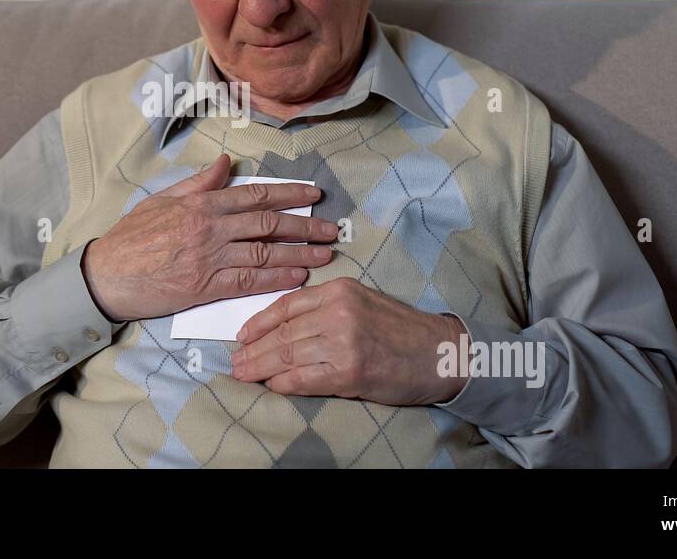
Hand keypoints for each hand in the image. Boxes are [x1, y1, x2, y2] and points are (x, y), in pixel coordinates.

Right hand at [81, 154, 338, 322]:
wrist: (107, 274)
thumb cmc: (131, 237)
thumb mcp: (162, 200)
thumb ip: (198, 183)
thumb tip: (225, 162)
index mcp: (202, 204)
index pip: (255, 195)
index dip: (289, 194)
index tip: (313, 196)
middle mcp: (211, 228)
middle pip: (269, 224)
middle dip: (305, 226)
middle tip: (331, 229)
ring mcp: (211, 257)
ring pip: (265, 253)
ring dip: (300, 253)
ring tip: (325, 254)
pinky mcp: (207, 286)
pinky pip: (250, 282)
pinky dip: (277, 279)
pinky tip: (298, 277)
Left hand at [230, 277, 469, 405]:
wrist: (441, 353)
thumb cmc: (401, 331)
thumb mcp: (362, 304)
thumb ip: (325, 310)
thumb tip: (284, 330)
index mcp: (339, 290)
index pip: (286, 305)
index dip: (259, 322)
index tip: (242, 336)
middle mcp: (338, 311)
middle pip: (283, 331)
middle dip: (253, 349)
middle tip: (235, 361)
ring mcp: (343, 341)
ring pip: (288, 354)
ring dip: (261, 368)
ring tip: (243, 375)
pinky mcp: (350, 370)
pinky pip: (304, 378)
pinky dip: (284, 384)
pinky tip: (273, 387)